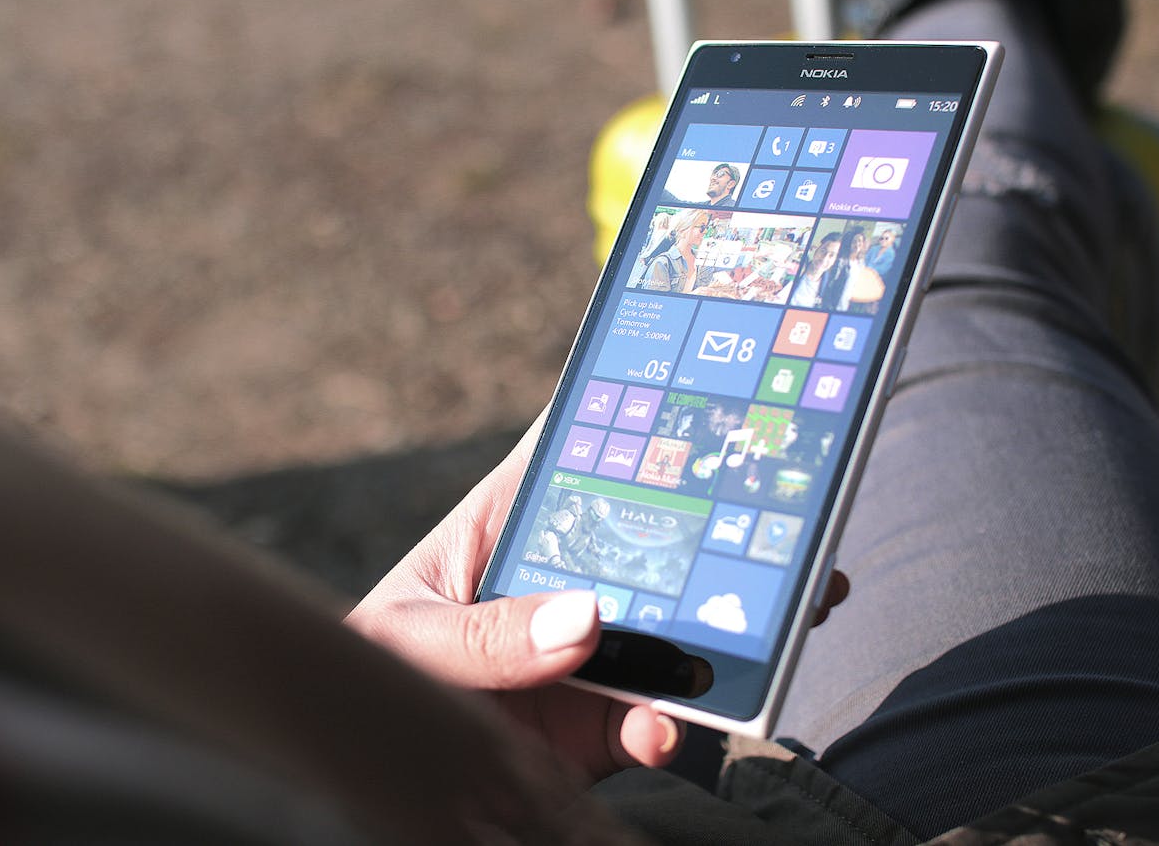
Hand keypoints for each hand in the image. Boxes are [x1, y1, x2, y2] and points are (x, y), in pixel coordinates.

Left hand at [349, 413, 848, 780]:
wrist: (365, 758)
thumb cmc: (373, 665)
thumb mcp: (407, 636)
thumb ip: (481, 634)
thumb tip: (584, 617)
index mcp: (520, 522)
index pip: (587, 450)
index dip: (648, 418)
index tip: (714, 402)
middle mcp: (571, 578)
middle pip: (663, 537)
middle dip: (732, 527)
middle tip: (793, 522)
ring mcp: (595, 652)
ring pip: (682, 629)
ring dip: (736, 625)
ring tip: (781, 618)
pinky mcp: (601, 724)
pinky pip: (653, 722)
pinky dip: (670, 725)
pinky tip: (663, 725)